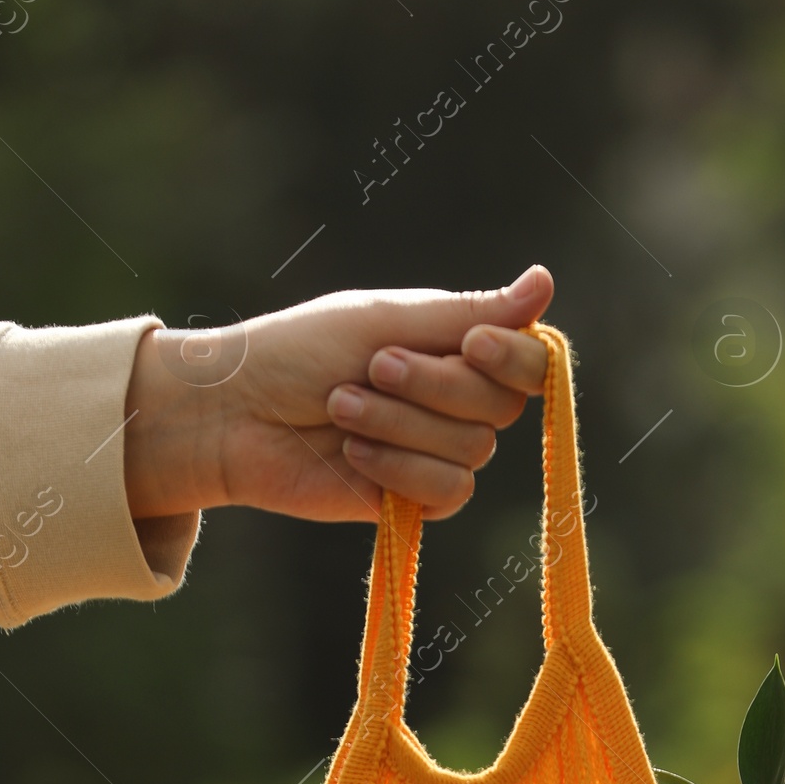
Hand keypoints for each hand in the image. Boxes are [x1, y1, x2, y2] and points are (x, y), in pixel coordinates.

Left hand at [123, 265, 553, 524]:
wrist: (237, 413)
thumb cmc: (302, 352)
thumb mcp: (388, 321)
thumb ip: (470, 313)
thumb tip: (547, 282)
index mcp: (456, 348)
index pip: (529, 362)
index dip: (513, 358)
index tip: (471, 344)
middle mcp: (455, 400)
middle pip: (502, 406)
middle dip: (434, 387)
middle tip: (372, 368)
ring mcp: (436, 452)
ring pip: (473, 450)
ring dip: (401, 425)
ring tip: (341, 408)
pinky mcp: (414, 500)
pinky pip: (448, 492)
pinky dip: (398, 470)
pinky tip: (352, 455)